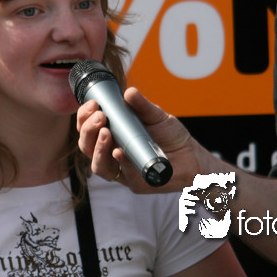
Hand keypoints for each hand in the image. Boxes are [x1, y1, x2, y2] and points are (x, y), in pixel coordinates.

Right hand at [75, 86, 213, 192]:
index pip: (88, 129)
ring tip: (105, 133)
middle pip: (87, 147)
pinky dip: (119, 163)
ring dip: (98, 148)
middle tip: (99, 117)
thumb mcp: (156, 116)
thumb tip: (128, 92)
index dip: (84, 118)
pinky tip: (118, 152)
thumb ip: (142, 105)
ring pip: (98, 165)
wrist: (192, 156)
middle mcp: (112, 154)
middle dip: (88, 131)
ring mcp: (122, 170)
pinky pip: (122, 175)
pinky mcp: (135, 183)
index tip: (92, 104)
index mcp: (112, 136)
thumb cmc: (171, 136)